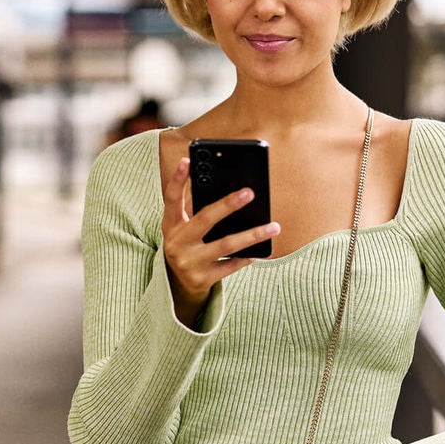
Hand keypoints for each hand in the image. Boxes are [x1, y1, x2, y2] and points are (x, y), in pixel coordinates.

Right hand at [161, 155, 279, 325]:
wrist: (178, 283)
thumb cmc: (187, 243)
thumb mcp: (183, 226)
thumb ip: (196, 207)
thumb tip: (226, 185)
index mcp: (170, 225)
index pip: (171, 199)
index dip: (178, 179)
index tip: (187, 160)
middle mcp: (176, 243)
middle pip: (204, 219)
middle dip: (227, 205)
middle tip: (250, 192)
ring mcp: (189, 262)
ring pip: (225, 245)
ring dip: (252, 235)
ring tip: (274, 226)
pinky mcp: (202, 279)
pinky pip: (230, 266)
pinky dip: (247, 257)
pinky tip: (262, 250)